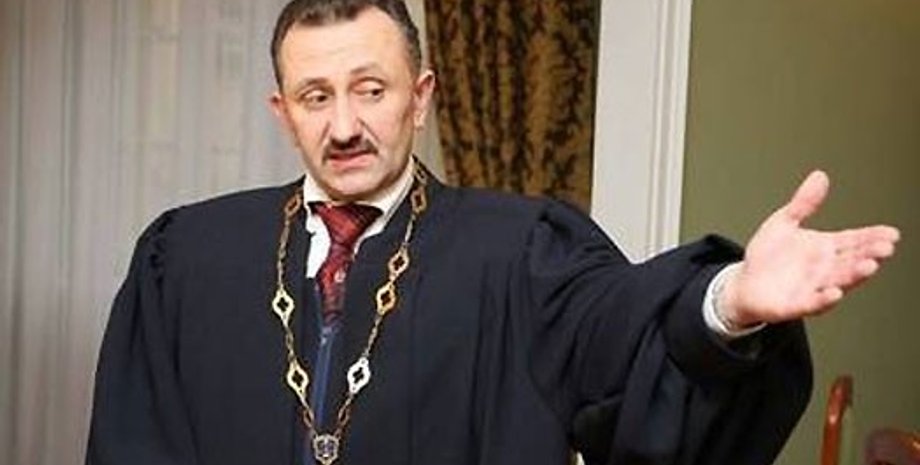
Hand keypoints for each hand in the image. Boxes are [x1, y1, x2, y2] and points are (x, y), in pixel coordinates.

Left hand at [719, 170, 899, 326]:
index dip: (872, 237)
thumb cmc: (768, 255)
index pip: (854, 240)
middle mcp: (825, 268)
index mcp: (825, 248)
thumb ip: (804, 203)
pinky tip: (834, 292)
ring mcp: (813, 287)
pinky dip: (824, 299)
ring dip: (854, 275)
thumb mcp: (784, 222)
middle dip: (870, 254)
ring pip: (839, 281)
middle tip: (886, 248)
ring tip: (869, 266)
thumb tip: (820, 175)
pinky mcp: (795, 305)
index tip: (892, 233)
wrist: (744, 283)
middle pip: (852, 261)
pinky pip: (812, 303)